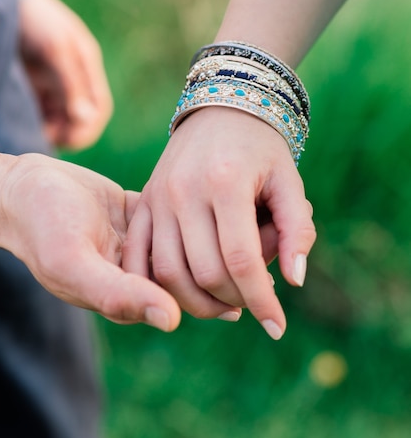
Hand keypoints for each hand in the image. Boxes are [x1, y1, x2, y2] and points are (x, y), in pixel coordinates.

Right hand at [0, 152, 180, 330]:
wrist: (25, 186)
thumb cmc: (43, 229)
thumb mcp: (74, 263)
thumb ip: (118, 294)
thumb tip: (172, 321)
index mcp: (122, 297)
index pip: (177, 297)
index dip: (195, 279)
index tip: (197, 253)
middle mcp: (133, 274)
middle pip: (184, 267)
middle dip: (195, 245)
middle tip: (186, 220)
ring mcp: (136, 244)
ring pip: (182, 238)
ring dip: (184, 220)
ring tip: (175, 202)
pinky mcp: (137, 215)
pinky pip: (169, 211)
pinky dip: (171, 200)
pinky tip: (163, 189)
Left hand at [19, 0, 112, 148]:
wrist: (7, 2)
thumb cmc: (37, 20)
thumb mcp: (56, 51)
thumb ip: (72, 84)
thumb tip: (86, 118)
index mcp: (87, 68)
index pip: (99, 107)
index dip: (89, 127)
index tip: (70, 140)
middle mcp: (74, 79)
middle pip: (81, 117)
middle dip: (69, 132)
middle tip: (47, 140)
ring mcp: (54, 82)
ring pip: (61, 118)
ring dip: (52, 130)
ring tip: (33, 133)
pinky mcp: (36, 86)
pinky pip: (42, 112)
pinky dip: (38, 122)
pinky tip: (26, 126)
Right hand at [123, 108, 315, 338]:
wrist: (220, 110)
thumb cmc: (261, 147)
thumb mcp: (289, 180)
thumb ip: (296, 229)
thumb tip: (294, 282)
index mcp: (225, 182)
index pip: (241, 259)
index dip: (262, 301)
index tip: (277, 327)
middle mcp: (185, 190)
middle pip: (205, 272)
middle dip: (236, 300)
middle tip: (255, 299)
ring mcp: (158, 196)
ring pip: (168, 272)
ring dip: (198, 301)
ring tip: (226, 301)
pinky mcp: (144, 201)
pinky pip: (140, 256)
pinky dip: (158, 284)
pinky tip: (186, 293)